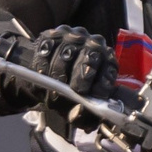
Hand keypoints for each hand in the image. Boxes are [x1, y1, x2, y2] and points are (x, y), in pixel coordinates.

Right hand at [0, 27, 115, 108]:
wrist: (46, 75)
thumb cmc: (69, 91)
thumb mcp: (79, 105)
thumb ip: (84, 115)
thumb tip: (84, 116)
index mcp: (107, 60)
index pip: (109, 68)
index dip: (102, 83)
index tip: (93, 96)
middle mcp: (93, 43)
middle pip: (89, 57)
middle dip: (81, 78)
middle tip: (74, 92)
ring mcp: (72, 36)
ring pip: (66, 54)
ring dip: (58, 75)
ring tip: (54, 90)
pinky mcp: (52, 35)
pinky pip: (47, 49)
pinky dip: (43, 66)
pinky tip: (42, 76)